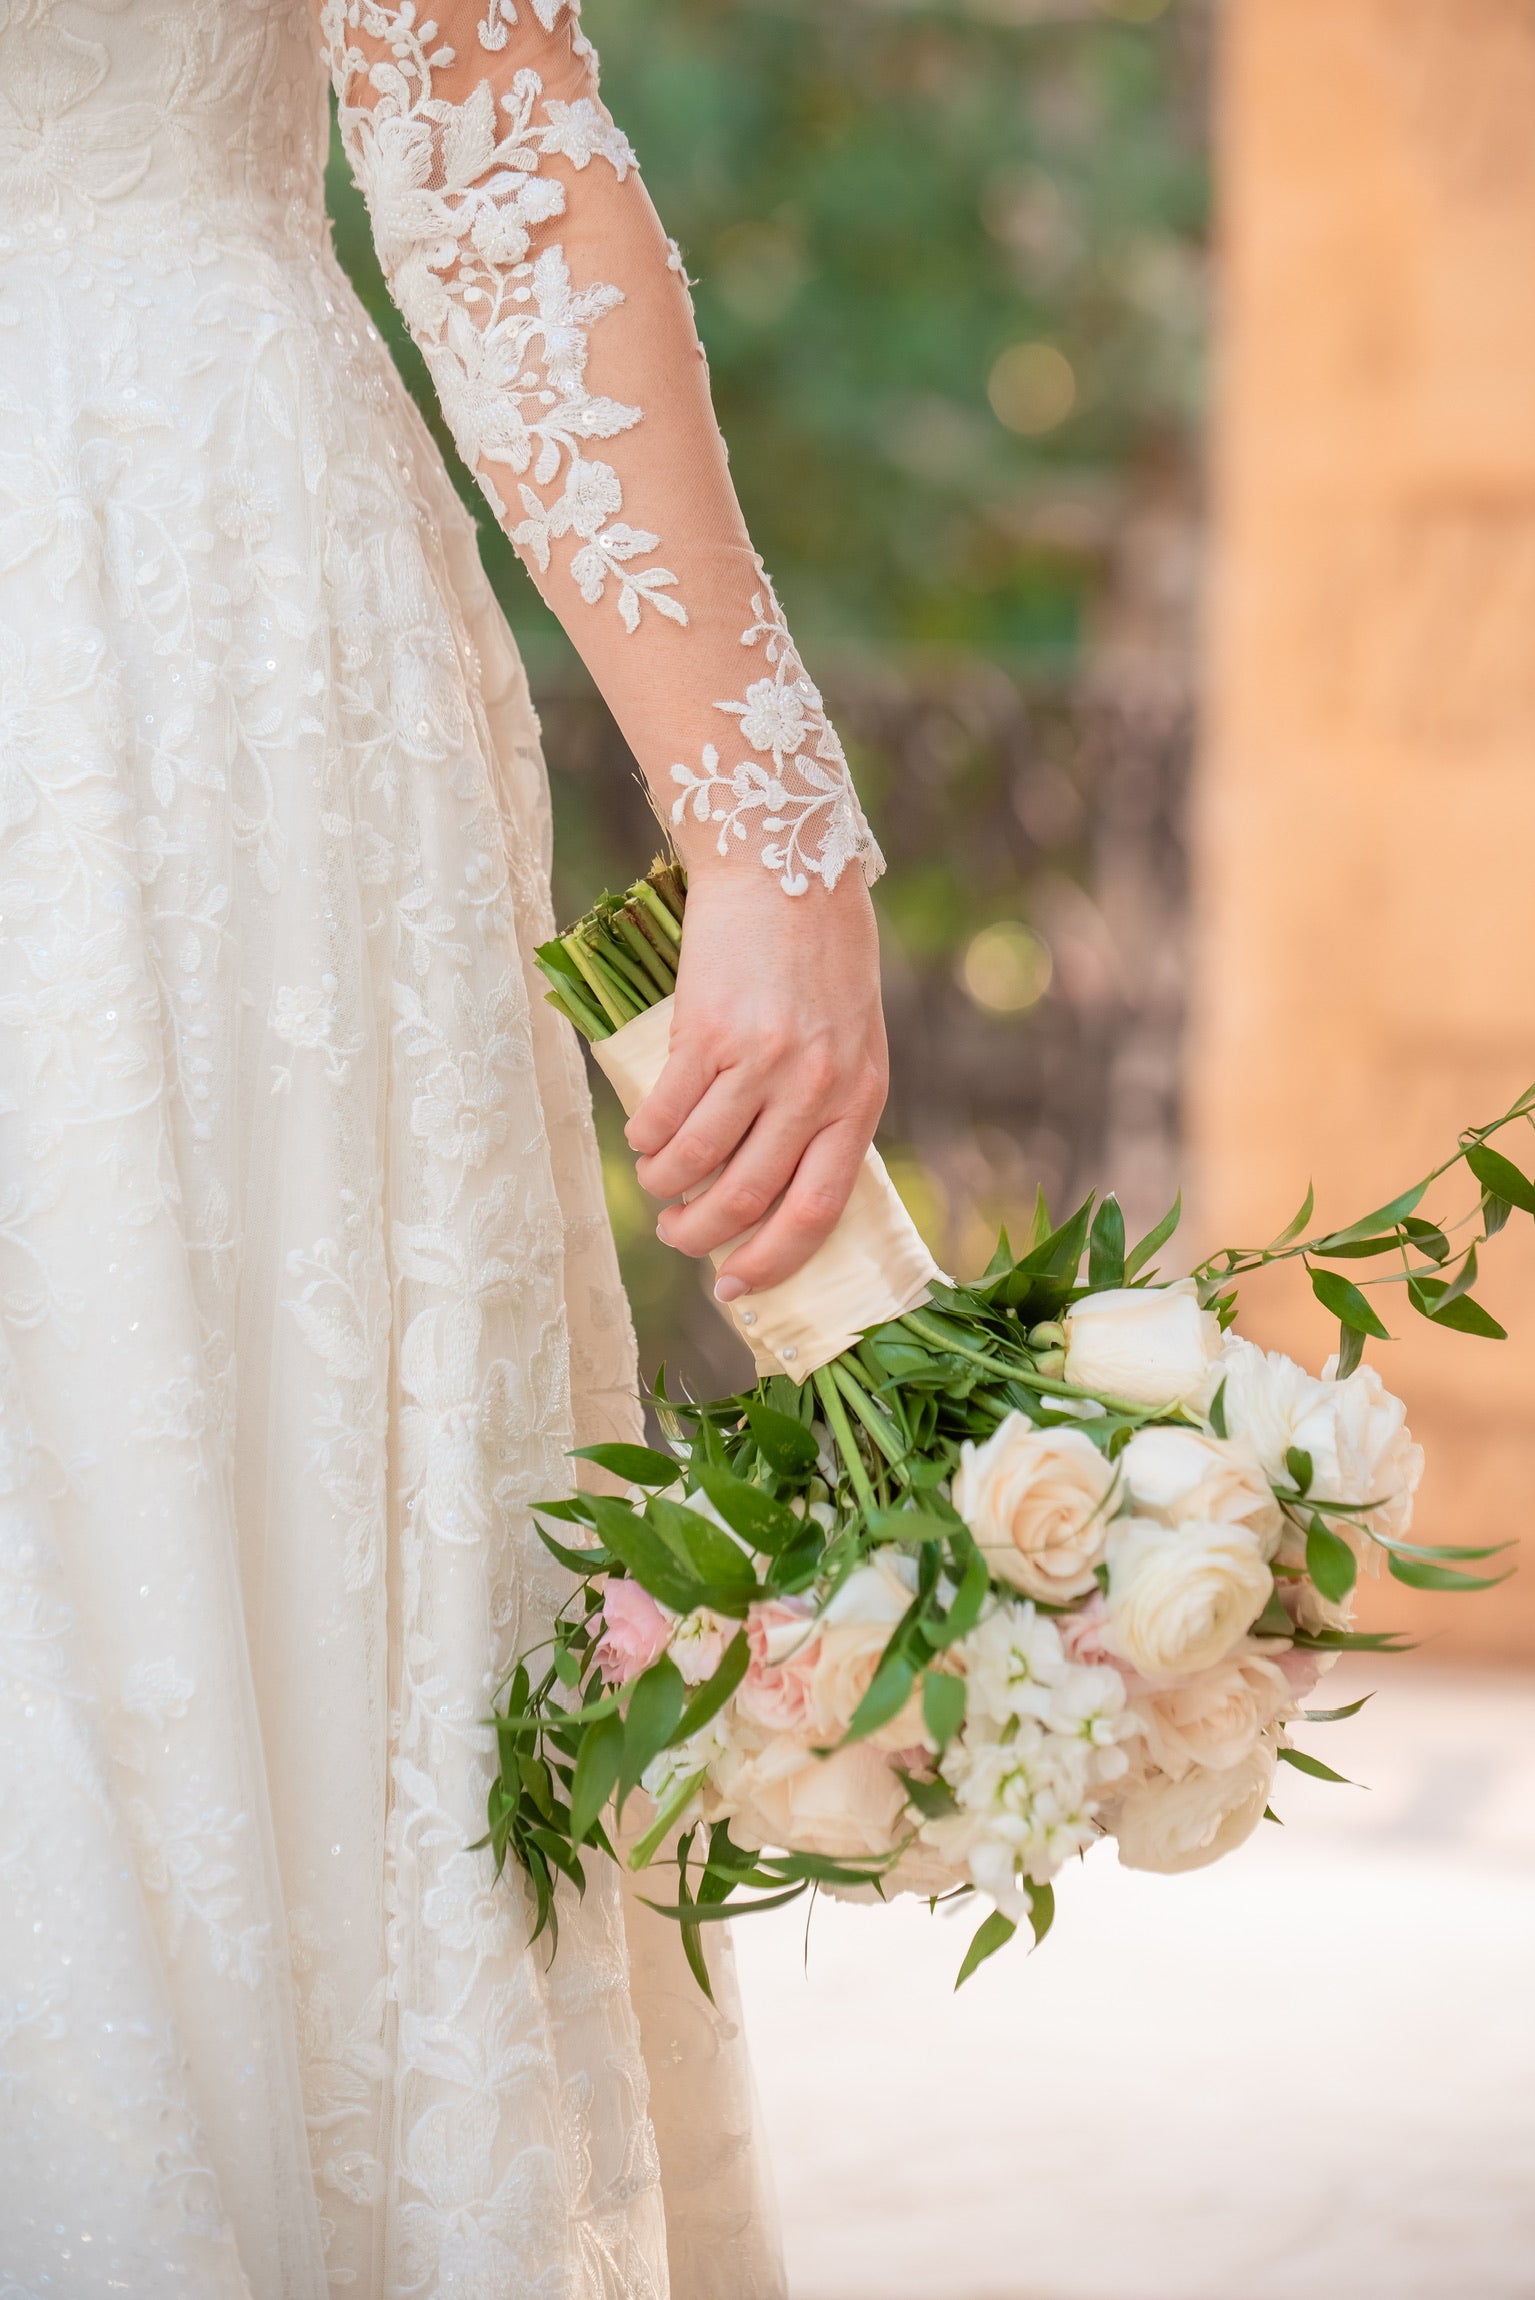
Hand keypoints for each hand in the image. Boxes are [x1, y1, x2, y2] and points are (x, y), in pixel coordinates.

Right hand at [625, 865, 887, 1296]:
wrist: (785, 866)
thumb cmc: (822, 958)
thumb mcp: (852, 1040)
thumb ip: (827, 1108)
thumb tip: (777, 1189)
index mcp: (859, 1099)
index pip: (817, 1211)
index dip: (773, 1261)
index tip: (737, 1289)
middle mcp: (812, 1088)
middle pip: (748, 1198)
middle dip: (702, 1235)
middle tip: (680, 1236)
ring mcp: (758, 1062)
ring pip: (695, 1163)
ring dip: (664, 1188)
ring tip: (656, 1185)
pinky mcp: (705, 1033)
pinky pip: (663, 1114)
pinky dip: (646, 1139)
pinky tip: (644, 1138)